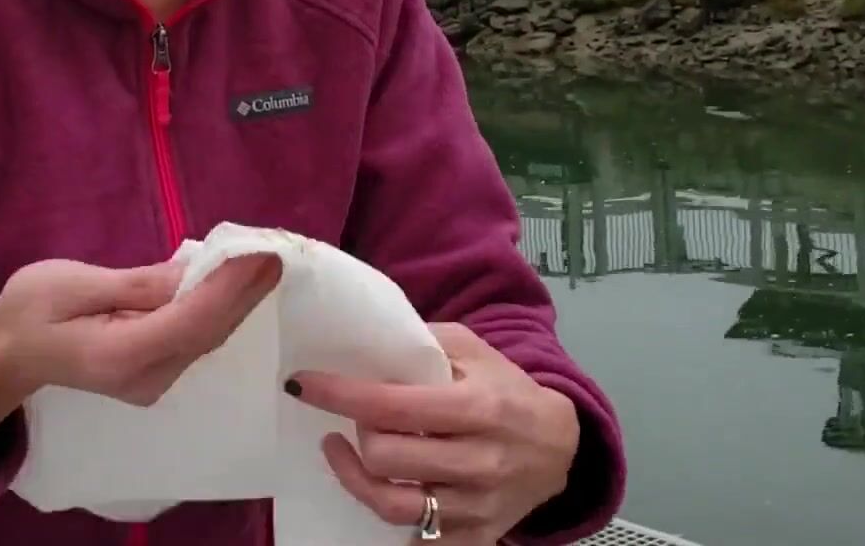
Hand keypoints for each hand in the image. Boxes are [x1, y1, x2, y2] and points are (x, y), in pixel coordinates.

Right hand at [0, 253, 281, 465]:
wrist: (8, 356)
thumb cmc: (29, 311)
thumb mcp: (72, 284)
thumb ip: (135, 284)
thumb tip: (192, 272)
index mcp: (121, 356)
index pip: (192, 321)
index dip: (231, 289)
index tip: (261, 254)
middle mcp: (147, 378)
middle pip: (210, 332)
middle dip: (246, 291)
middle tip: (276, 249)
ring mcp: (154, 382)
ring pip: (208, 337)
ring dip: (238, 300)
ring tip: (265, 260)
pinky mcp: (157, 373)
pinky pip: (197, 338)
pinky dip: (219, 309)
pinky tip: (237, 283)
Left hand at [287, 322, 579, 543]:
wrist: (562, 448)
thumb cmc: (508, 391)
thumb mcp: (476, 351)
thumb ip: (424, 343)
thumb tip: (363, 339)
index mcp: (479, 407)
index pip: (393, 405)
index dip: (339, 394)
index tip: (302, 384)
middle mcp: (480, 460)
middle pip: (387, 457)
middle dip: (358, 434)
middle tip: (354, 419)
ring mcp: (479, 506)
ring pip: (394, 506)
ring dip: (355, 478)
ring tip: (343, 452)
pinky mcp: (478, 538)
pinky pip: (418, 542)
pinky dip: (389, 520)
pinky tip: (378, 490)